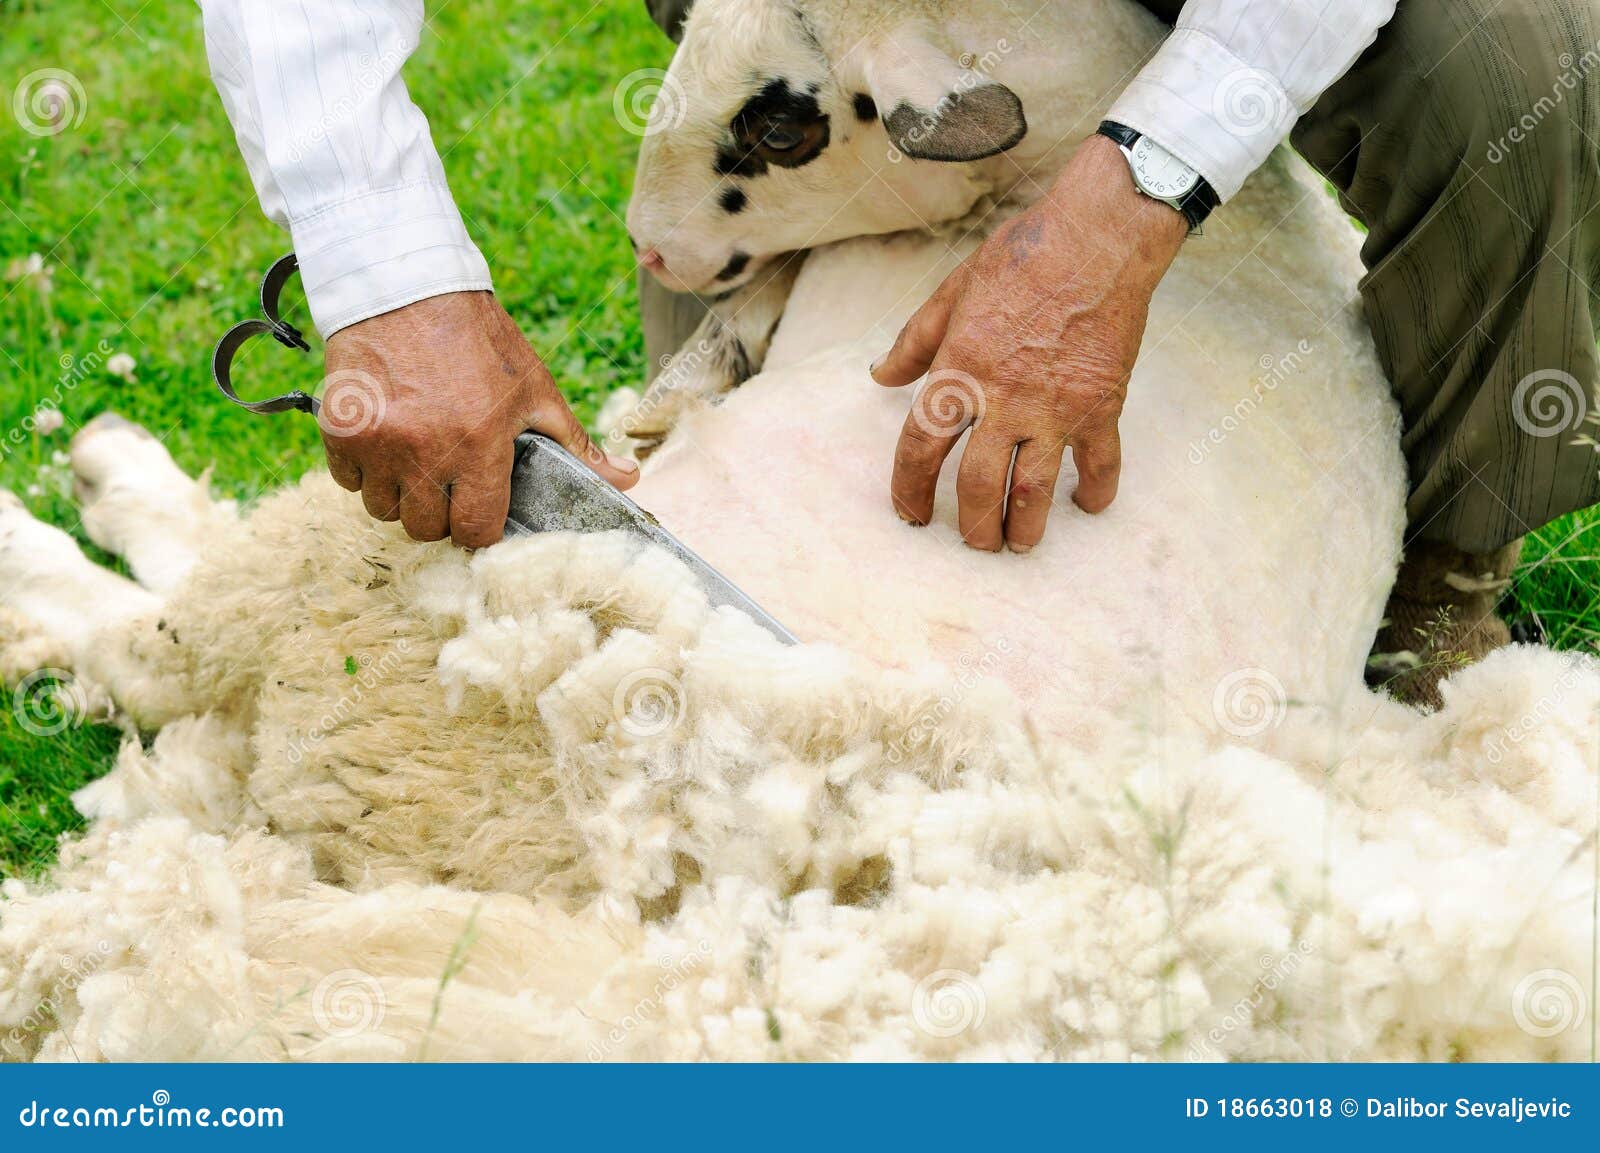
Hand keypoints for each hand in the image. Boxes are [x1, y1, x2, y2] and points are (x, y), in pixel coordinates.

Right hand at [319, 291, 637, 547]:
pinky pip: (347, 482)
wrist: (408, 286)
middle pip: (425, 529)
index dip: (480, 527)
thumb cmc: (481, 341)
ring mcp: (377, 444)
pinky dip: (363, 471)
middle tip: (448, 481)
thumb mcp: (536, 388)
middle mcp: (424, 452)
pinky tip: (386, 440)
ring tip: (416, 459)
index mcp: (480, 446)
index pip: (474, 531)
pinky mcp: (339, 430)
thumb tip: (629, 479)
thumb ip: (577, 444)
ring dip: (400, 495)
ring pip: (383, 510)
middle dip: (439, 513)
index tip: (479, 511)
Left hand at [870, 134, 1187, 551]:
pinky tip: (1086, 506)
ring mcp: (1056, 407)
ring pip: (1033, 490)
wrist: (1099, 235)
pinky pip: (1099, 464)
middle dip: (972, 525)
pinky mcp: (1102, 405)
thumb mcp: (952, 292)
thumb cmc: (1023, 255)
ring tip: (1019, 543)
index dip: (909, 488)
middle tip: (974, 542)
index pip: (921, 446)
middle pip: (978, 485)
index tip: (909, 513)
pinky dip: (1095, 492)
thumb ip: (915, 342)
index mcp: (960, 369)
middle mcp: (1004, 397)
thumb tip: (881, 376)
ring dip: (1024, 527)